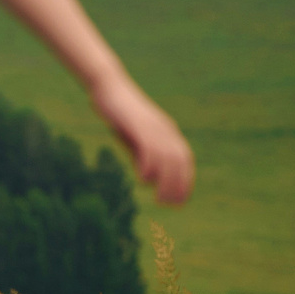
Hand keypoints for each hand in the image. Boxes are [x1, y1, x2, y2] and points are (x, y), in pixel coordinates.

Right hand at [92, 76, 194, 204]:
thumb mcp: (134, 138)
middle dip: (178, 186)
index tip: (180, 201)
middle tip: (169, 205)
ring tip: (159, 199)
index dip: (185, 182)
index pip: (184, 161)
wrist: (109, 88)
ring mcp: (154, 127)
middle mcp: (166, 130)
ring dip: (166, 181)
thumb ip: (143, 155)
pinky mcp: (139, 125)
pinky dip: (149, 166)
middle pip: (179, 162)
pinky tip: (143, 180)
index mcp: (168, 132)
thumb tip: (149, 178)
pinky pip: (149, 148)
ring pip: (167, 158)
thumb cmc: (120, 114)